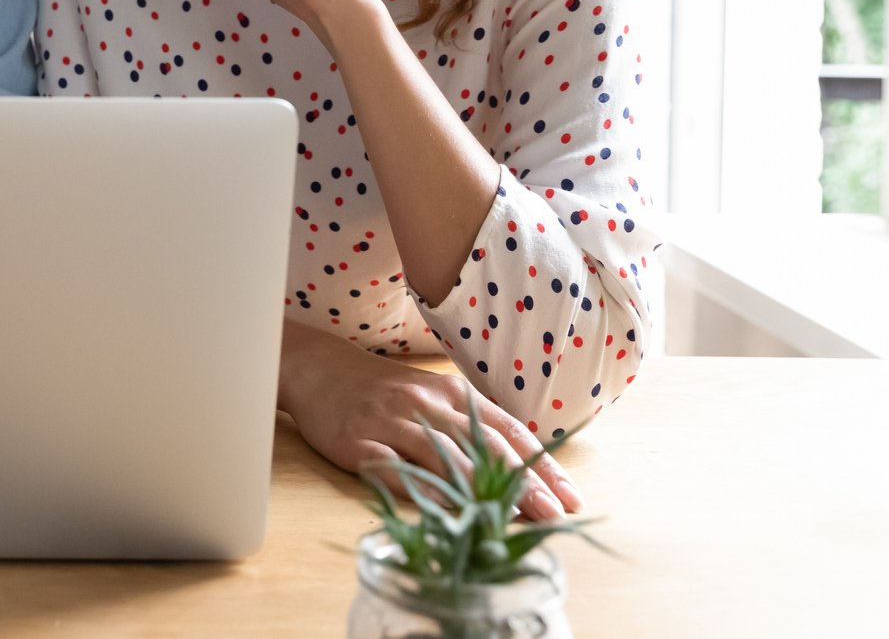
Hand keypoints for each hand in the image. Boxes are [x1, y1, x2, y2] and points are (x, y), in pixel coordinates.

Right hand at [277, 324, 581, 521]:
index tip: (570, 498)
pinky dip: (417, 489)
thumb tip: (522, 466)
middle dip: (521, 484)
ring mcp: (391, 422)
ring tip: (507, 520)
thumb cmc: (383, 389)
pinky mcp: (357, 441)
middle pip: (482, 446)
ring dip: (478, 491)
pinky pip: (391, 468)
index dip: (541, 466)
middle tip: (552, 516)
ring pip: (442, 457)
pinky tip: (440, 509)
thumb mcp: (434, 395)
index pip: (508, 431)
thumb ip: (472, 424)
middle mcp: (426, 404)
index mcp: (453, 393)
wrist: (318, 367)